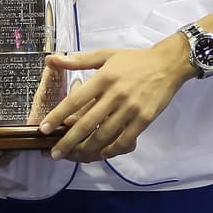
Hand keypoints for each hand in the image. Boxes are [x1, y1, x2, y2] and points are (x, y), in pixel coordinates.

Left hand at [37, 38, 191, 162]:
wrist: (167, 65)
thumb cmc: (133, 60)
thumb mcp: (105, 55)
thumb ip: (77, 60)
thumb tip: (51, 60)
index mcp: (103, 78)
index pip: (75, 100)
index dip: (58, 116)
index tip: (44, 129)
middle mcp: (115, 95)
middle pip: (87, 123)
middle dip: (68, 141)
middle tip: (54, 153)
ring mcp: (131, 109)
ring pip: (105, 135)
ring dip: (87, 149)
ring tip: (74, 157)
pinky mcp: (144, 119)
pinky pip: (125, 140)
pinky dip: (111, 150)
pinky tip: (100, 154)